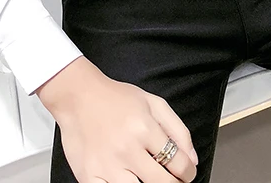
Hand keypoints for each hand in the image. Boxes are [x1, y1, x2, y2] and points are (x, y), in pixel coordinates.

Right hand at [36, 57, 197, 182]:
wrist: (78, 96)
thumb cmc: (116, 99)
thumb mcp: (153, 103)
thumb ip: (178, 130)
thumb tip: (193, 159)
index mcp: (144, 129)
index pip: (179, 164)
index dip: (189, 173)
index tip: (187, 173)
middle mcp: (127, 149)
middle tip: (172, 178)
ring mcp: (106, 166)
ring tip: (149, 178)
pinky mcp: (89, 176)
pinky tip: (127, 179)